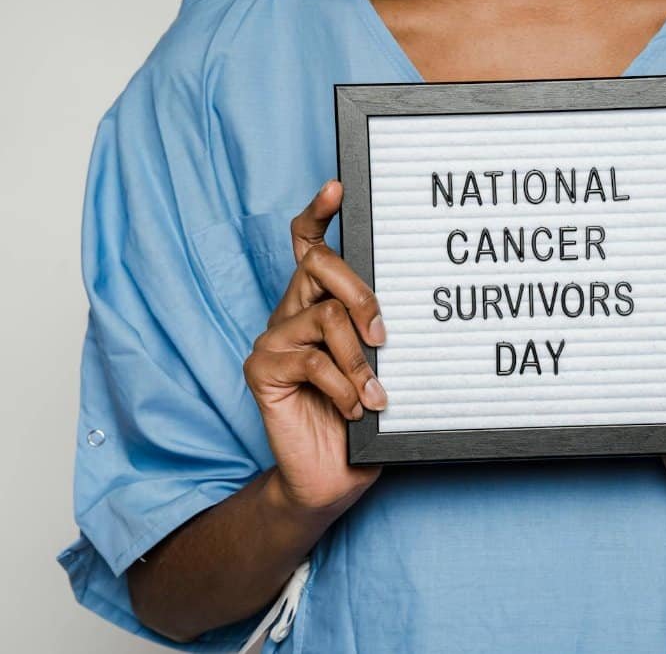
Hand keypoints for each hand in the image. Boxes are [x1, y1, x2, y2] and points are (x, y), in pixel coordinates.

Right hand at [243, 181, 387, 515]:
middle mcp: (292, 312)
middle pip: (320, 265)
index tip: (338, 187)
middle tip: (384, 338)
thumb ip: (379, 335)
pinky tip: (354, 410)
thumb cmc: (363, 421)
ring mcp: (273, 339)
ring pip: (324, 315)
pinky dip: (341, 386)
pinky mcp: (261, 369)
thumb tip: (404, 314)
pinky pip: (309, 359)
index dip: (319, 213)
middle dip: (362, 294)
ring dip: (359, 360)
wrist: (332, 477)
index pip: (310, 245)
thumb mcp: (380, 370)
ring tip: (373, 395)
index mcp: (319, 304)